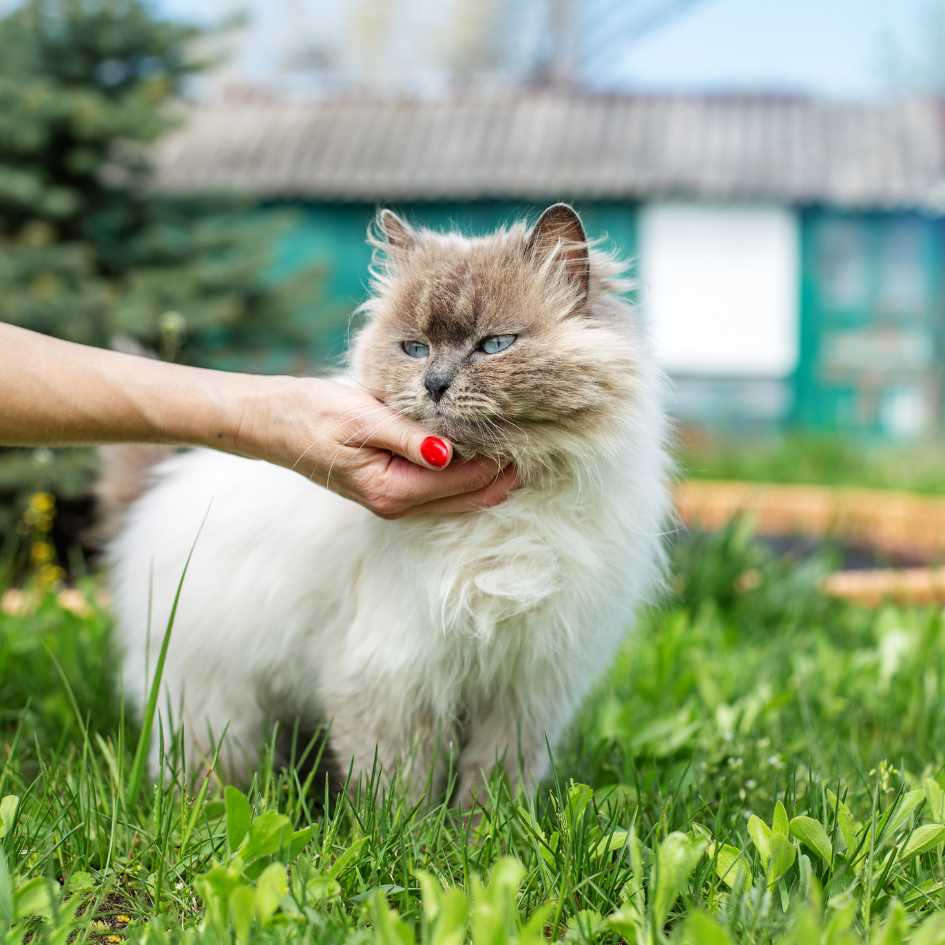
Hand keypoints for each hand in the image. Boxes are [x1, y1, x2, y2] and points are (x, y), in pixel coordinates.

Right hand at [232, 376, 518, 518]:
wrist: (271, 422)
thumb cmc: (312, 413)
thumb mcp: (362, 419)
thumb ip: (409, 438)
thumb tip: (452, 454)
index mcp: (393, 490)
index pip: (465, 479)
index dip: (500, 460)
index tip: (530, 433)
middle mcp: (397, 504)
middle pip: (469, 497)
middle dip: (505, 475)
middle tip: (540, 443)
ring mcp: (393, 501)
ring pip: (459, 499)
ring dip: (490, 478)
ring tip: (523, 448)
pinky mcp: (389, 489)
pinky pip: (441, 491)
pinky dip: (467, 476)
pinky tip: (484, 455)